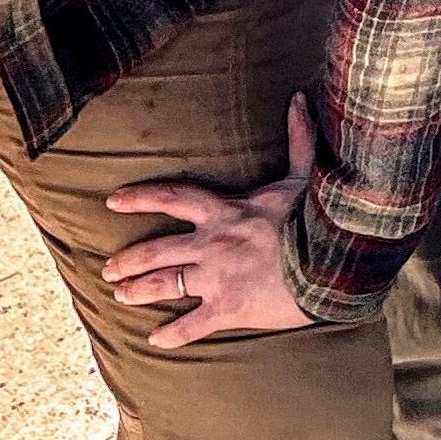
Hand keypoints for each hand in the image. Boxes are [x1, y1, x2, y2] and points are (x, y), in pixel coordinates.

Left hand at [103, 94, 324, 347]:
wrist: (332, 264)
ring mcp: (217, 279)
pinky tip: (155, 340)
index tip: (112, 200)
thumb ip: (298, 138)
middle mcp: (212, 244)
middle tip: (108, 269)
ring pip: (165, 286)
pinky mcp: (228, 309)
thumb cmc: (317, 218)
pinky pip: (190, 326)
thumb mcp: (303, 176)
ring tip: (121, 295)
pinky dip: (171, 335)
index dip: (140, 198)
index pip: (172, 198)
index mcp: (225, 211)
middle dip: (127, 260)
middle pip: (156, 251)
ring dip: (138, 292)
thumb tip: (299, 99)